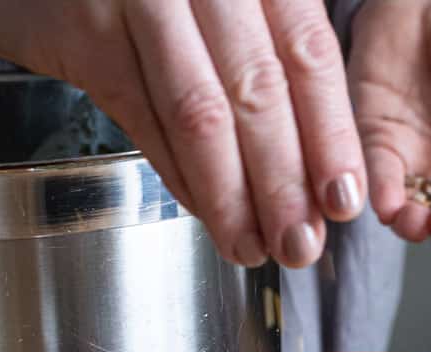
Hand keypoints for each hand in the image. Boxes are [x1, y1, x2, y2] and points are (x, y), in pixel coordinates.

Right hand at [0, 0, 366, 267]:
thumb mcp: (232, 7)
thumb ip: (272, 66)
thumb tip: (314, 173)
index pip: (309, 56)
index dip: (330, 138)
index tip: (342, 201)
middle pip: (258, 92)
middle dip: (283, 183)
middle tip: (299, 245)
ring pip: (199, 115)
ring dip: (229, 197)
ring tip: (250, 248)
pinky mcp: (88, 29)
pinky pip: (142, 119)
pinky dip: (178, 177)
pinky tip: (205, 214)